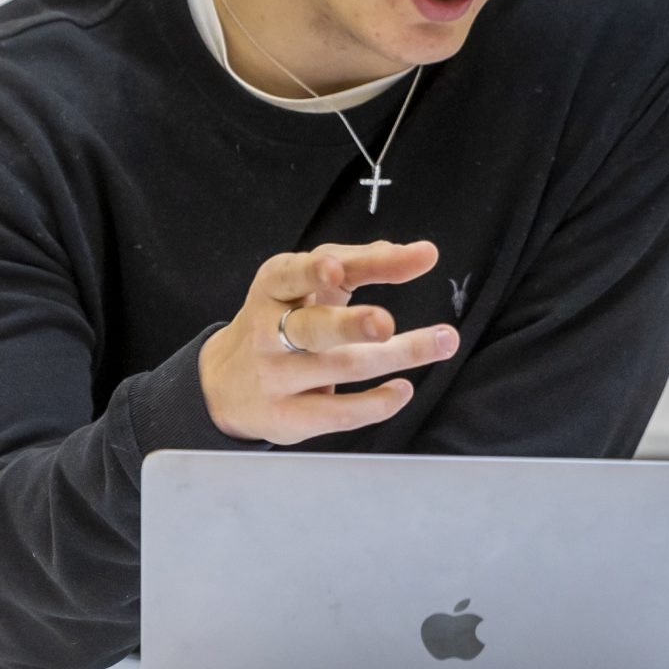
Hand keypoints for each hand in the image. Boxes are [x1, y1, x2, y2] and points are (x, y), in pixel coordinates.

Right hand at [199, 239, 454, 444]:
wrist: (224, 383)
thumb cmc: (281, 320)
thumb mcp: (309, 284)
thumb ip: (359, 263)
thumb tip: (410, 252)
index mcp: (274, 287)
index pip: (296, 274)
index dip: (314, 271)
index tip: (337, 267)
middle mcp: (268, 332)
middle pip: (312, 328)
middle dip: (349, 325)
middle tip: (385, 322)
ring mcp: (276, 376)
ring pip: (341, 367)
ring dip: (398, 355)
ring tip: (443, 341)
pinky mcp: (286, 416)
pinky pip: (338, 412)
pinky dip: (376, 403)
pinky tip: (403, 389)